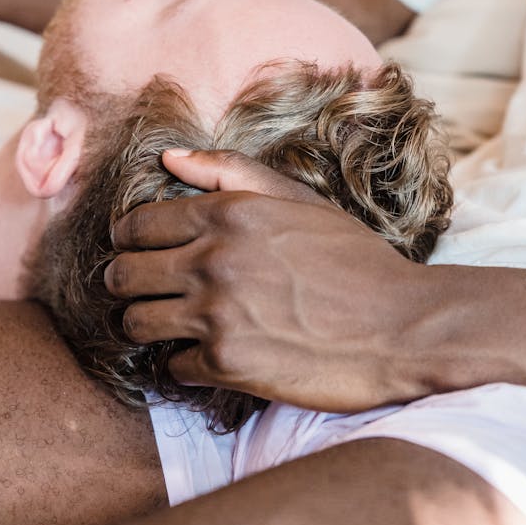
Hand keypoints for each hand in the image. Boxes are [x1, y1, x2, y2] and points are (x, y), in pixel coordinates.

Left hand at [106, 150, 429, 412]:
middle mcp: (213, 260)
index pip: (135, 225)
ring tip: (173, 323)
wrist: (402, 327)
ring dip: (148, 324)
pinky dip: (187, 362)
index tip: (138, 250)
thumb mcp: (296, 199)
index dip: (129, 239)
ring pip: (135, 323)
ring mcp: (217, 314)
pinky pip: (172, 366)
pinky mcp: (227, 364)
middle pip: (123, 275)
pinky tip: (212, 353)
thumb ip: (228, 171)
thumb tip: (167, 158)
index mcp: (227, 213)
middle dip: (130, 282)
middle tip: (150, 289)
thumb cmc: (353, 258)